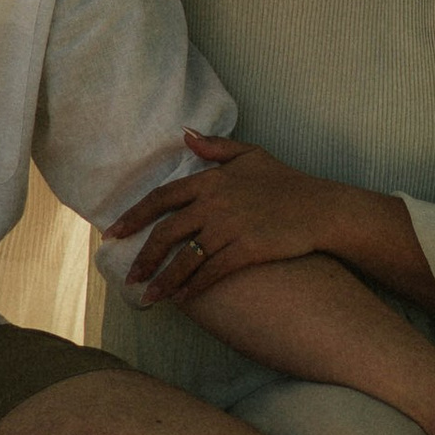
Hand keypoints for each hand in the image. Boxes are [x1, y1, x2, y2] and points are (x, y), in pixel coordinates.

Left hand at [116, 131, 361, 304]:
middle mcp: (215, 203)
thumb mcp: (251, 155)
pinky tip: (183, 299)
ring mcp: (230, 227)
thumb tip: (185, 135)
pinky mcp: (246, 250)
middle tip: (130, 276)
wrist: (321, 207)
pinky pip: (212, 272)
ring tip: (148, 297)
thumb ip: (216, 147)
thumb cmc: (287, 181)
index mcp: (211, 179)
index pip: (162, 198)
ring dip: (164, 280)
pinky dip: (194, 287)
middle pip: (167, 232)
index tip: (113, 233)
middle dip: (144, 256)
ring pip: (185, 258)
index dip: (135, 216)